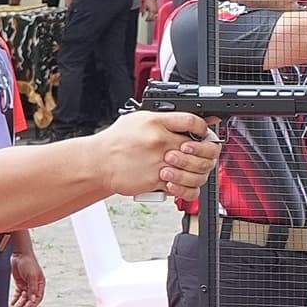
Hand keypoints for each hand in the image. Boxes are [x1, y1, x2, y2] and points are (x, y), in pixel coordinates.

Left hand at [9, 245, 46, 306]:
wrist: (20, 254)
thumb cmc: (28, 263)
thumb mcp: (32, 276)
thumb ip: (32, 288)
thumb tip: (33, 300)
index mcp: (40, 285)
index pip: (37, 299)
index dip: (32, 305)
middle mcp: (34, 286)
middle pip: (31, 300)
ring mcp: (27, 285)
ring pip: (24, 298)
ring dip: (20, 304)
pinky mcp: (20, 283)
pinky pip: (18, 294)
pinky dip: (16, 299)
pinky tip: (12, 303)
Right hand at [93, 110, 219, 203]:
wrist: (99, 162)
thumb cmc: (116, 141)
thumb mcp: (139, 119)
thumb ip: (164, 118)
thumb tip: (187, 120)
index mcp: (157, 122)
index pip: (192, 121)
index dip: (204, 128)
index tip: (204, 133)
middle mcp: (160, 142)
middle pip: (200, 148)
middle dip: (207, 152)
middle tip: (204, 153)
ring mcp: (160, 162)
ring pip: (196, 170)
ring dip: (199, 170)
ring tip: (192, 168)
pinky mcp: (157, 181)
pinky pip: (184, 188)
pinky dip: (188, 187)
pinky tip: (183, 182)